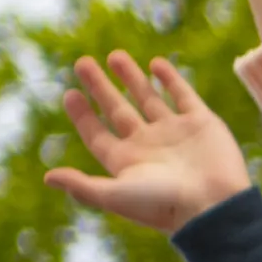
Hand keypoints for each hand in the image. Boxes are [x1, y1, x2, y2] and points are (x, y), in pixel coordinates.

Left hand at [48, 48, 255, 233]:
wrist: (215, 205)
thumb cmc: (163, 205)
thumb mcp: (115, 195)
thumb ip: (83, 185)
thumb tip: (47, 178)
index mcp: (127, 161)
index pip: (97, 134)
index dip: (82, 115)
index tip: (70, 94)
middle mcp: (149, 145)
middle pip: (118, 111)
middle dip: (100, 87)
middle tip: (82, 63)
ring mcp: (175, 132)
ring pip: (148, 99)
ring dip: (131, 78)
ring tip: (115, 55)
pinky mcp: (202, 123)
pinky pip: (183, 96)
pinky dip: (170, 79)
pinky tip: (156, 63)